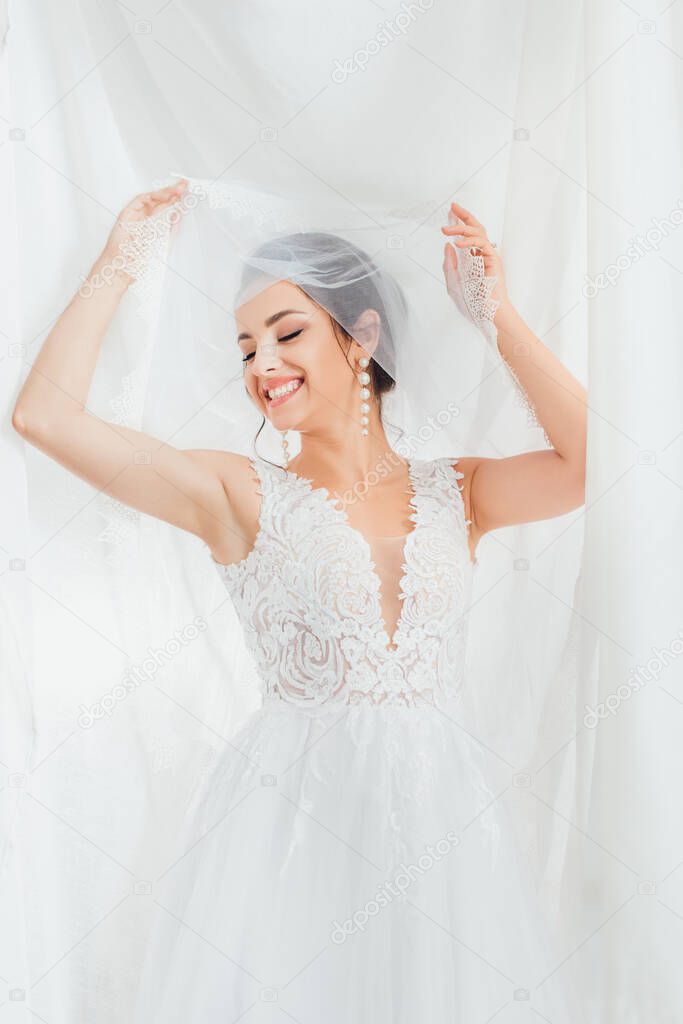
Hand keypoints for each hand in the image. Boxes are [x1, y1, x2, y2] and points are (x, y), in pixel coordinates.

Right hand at [101, 178, 188, 283]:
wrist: (122, 267)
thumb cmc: (138, 260)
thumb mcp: (161, 242)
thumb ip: (169, 228)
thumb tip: (178, 214)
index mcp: (155, 227)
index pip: (167, 210)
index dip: (178, 202)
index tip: (189, 196)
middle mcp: (146, 219)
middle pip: (161, 202)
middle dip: (174, 193)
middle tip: (185, 185)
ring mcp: (136, 215)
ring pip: (152, 199)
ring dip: (166, 192)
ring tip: (178, 189)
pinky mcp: (127, 212)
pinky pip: (141, 200)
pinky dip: (153, 196)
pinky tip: (165, 195)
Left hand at [440, 201, 509, 329]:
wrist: (486, 315)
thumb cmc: (472, 303)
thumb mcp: (453, 282)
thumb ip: (449, 264)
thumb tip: (447, 246)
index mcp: (473, 259)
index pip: (467, 236)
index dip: (460, 223)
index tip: (451, 213)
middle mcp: (482, 255)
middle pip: (476, 228)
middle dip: (464, 216)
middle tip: (453, 207)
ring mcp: (489, 256)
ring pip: (478, 233)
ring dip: (461, 228)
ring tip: (446, 229)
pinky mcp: (493, 260)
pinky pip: (482, 244)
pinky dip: (470, 242)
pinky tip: (458, 244)